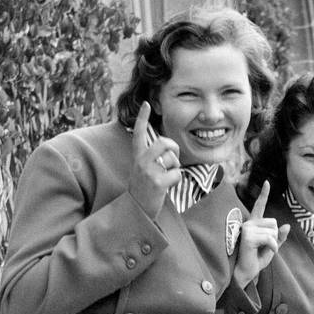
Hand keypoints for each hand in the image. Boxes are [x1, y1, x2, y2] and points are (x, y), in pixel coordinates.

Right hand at [128, 101, 181, 218]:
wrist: (136, 210)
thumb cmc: (144, 188)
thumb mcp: (143, 169)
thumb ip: (152, 157)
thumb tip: (169, 147)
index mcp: (138, 155)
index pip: (139, 133)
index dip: (143, 118)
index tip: (146, 104)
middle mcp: (141, 161)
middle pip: (164, 142)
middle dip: (174, 149)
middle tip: (173, 160)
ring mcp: (149, 171)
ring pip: (173, 160)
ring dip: (175, 168)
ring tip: (166, 178)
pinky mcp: (157, 182)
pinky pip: (177, 174)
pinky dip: (176, 181)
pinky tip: (167, 187)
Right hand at [234, 180, 288, 287]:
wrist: (244, 273)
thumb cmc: (255, 261)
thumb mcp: (271, 248)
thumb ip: (278, 237)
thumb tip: (287, 225)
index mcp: (254, 224)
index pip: (259, 206)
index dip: (264, 194)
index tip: (267, 182)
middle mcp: (249, 223)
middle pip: (274, 223)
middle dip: (274, 237)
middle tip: (264, 247)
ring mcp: (247, 228)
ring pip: (273, 231)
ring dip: (273, 243)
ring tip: (261, 250)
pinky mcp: (248, 236)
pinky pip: (270, 238)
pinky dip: (273, 247)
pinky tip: (268, 252)